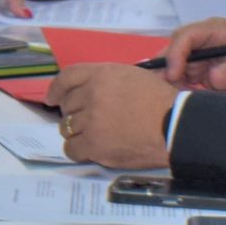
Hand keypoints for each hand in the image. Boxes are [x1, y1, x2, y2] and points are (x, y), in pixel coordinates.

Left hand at [47, 62, 173, 168]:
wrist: (174, 125)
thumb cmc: (161, 101)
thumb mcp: (134, 76)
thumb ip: (108, 80)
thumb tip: (90, 90)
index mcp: (102, 74)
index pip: (67, 77)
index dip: (56, 89)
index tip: (51, 98)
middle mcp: (92, 94)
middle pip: (67, 105)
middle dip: (73, 113)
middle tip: (86, 121)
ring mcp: (92, 119)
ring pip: (67, 127)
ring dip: (75, 131)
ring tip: (91, 135)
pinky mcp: (94, 144)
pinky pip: (71, 148)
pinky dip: (77, 150)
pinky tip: (87, 150)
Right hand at [159, 18, 225, 92]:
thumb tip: (213, 78)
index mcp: (215, 30)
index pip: (186, 36)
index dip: (175, 53)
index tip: (173, 75)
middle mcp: (202, 39)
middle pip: (174, 50)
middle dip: (167, 69)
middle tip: (163, 91)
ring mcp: (199, 54)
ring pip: (175, 65)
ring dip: (173, 82)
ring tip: (177, 98)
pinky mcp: (199, 68)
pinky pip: (182, 77)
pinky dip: (180, 88)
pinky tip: (184, 98)